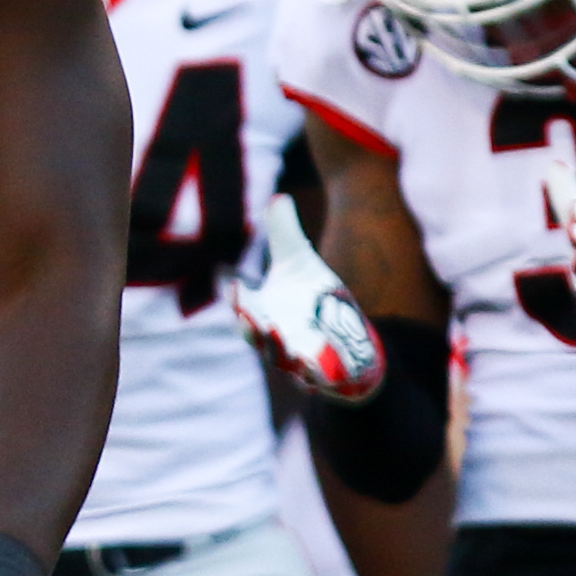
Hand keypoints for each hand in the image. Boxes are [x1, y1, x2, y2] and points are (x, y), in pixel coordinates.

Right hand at [231, 199, 384, 400]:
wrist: (341, 336)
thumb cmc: (311, 296)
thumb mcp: (299, 261)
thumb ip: (284, 233)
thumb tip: (279, 197)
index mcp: (261, 309)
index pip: (242, 304)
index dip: (237, 297)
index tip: (234, 284)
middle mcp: (273, 336)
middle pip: (258, 335)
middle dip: (257, 327)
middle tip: (260, 317)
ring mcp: (295, 358)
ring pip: (285, 359)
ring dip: (287, 354)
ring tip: (294, 350)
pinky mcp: (320, 374)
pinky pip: (316, 378)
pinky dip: (317, 375)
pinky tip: (321, 367)